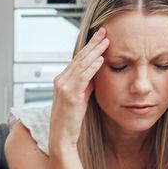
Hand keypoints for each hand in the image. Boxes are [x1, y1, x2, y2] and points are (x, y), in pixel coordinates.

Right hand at [50, 27, 109, 149]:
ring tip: (106, 41)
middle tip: (104, 31)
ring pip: (81, 64)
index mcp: (62, 80)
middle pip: (79, 57)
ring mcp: (64, 87)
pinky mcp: (70, 95)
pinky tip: (101, 59)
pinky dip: (92, 67)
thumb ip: (86, 84)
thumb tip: (95, 72)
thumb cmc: (71, 121)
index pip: (77, 59)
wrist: (61, 137)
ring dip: (95, 51)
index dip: (89, 47)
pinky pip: (82, 77)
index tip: (100, 37)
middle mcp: (61, 80)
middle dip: (92, 43)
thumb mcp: (80, 98)